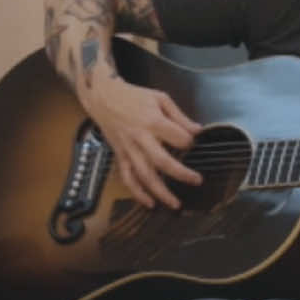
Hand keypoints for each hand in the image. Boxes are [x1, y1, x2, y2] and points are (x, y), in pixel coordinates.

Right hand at [86, 72, 202, 209]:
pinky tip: (149, 203)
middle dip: (181, 174)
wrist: (103, 97)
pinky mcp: (120, 156)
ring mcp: (129, 149)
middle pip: (162, 162)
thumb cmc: (133, 96)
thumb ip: (180, 117)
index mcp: (152, 121)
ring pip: (145, 176)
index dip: (189, 142)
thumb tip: (197, 131)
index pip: (178, 138)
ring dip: (160, 192)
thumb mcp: (160, 98)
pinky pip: (128, 178)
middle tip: (197, 180)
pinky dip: (137, 193)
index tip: (192, 142)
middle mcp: (140, 138)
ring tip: (175, 204)